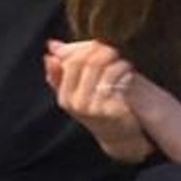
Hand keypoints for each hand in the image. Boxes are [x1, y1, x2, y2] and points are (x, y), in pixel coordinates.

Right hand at [45, 39, 154, 162]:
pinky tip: (129, 75)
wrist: (116, 136)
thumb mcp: (74, 91)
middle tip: (114, 51)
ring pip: (108, 72)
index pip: (73, 62)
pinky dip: (126, 75)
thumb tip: (51, 45)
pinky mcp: (114, 112)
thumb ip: (62, 68)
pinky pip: (121, 83)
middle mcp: (77, 103)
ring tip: (124, 64)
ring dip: (119, 63)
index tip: (98, 45)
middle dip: (105, 52)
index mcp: (65, 96)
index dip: (87, 49)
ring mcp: (95, 109)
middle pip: (92, 64)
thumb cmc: (94, 107)